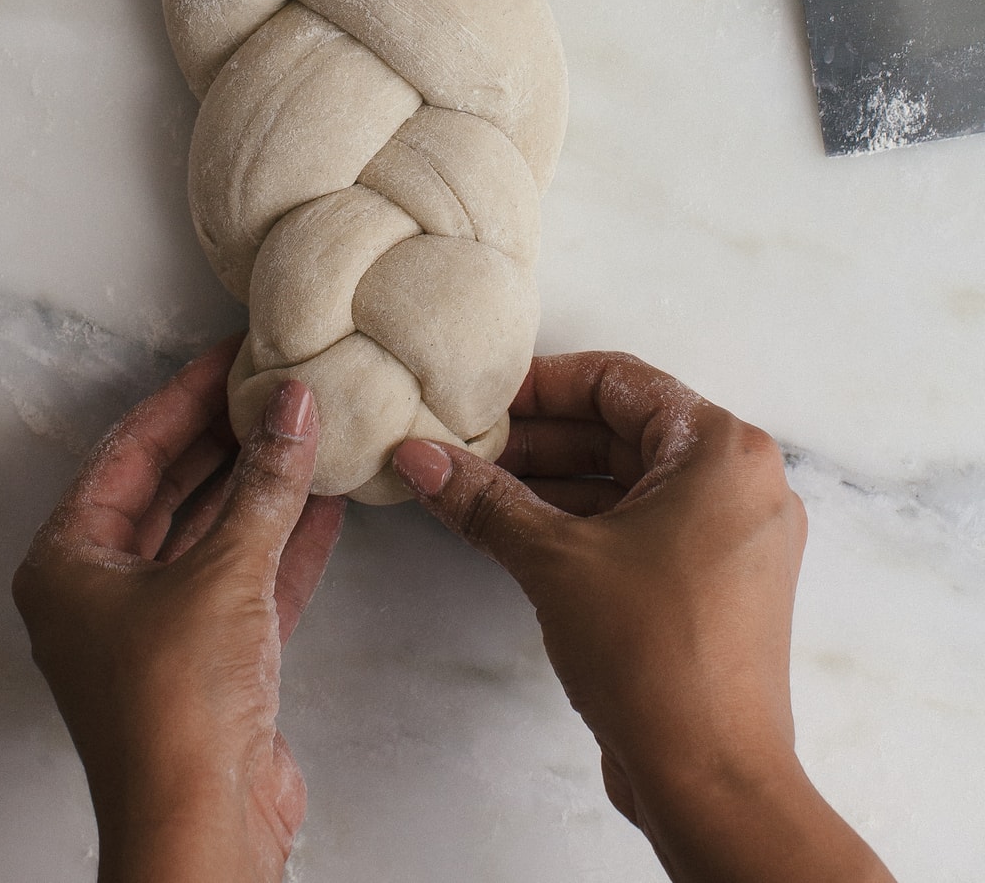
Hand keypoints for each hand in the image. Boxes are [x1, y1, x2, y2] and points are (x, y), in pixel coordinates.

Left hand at [12, 338, 343, 882]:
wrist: (203, 828)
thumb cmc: (176, 707)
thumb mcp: (223, 573)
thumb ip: (264, 483)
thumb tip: (293, 405)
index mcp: (68, 562)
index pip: (129, 449)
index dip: (184, 395)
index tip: (231, 355)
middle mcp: (101, 591)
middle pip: (168, 487)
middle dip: (226, 437)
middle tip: (275, 385)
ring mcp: (154, 628)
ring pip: (210, 532)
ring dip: (260, 486)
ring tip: (307, 427)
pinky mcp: (207, 661)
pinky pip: (243, 579)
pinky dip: (281, 541)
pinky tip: (323, 498)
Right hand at [393, 352, 894, 882]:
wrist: (713, 781)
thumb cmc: (655, 655)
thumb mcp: (554, 559)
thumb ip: (484, 498)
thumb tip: (420, 457)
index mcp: (721, 449)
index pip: (618, 380)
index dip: (540, 385)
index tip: (480, 400)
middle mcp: (741, 481)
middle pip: (624, 429)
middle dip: (539, 438)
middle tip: (466, 446)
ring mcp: (735, 535)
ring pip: (631, 480)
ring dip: (555, 481)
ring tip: (476, 487)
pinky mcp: (718, 583)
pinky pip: (645, 525)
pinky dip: (585, 521)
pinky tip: (516, 529)